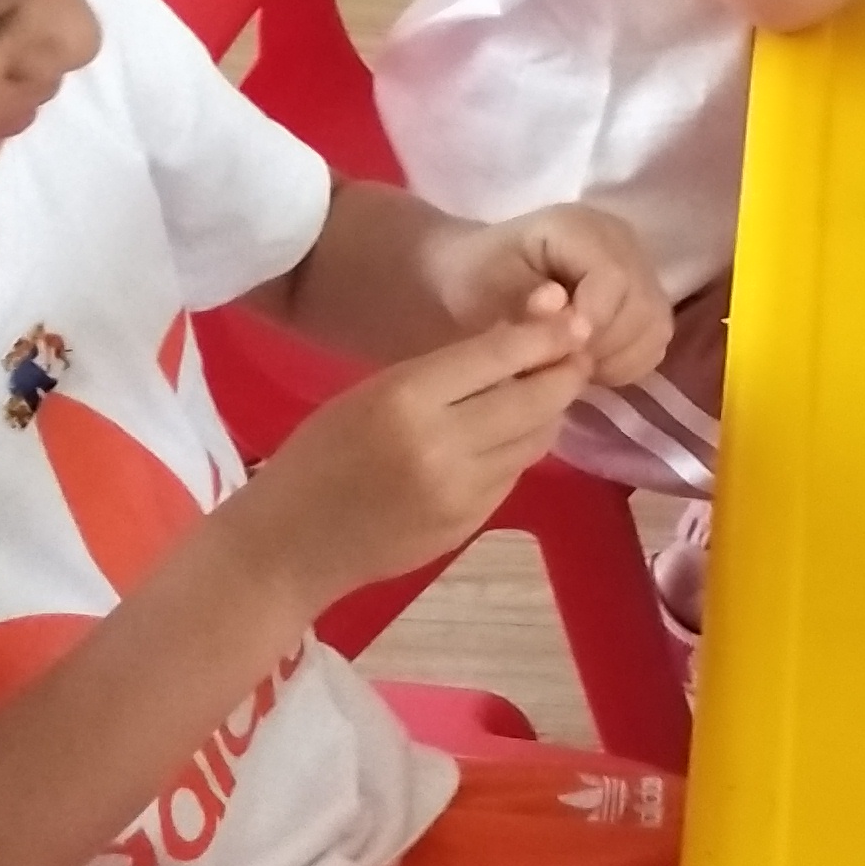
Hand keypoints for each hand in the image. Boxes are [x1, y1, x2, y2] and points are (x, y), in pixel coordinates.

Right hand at [236, 315, 593, 622]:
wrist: (289, 545)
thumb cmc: (318, 456)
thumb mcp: (370, 394)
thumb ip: (444, 373)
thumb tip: (519, 341)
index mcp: (406, 399)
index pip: (499, 356)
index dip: (546, 336)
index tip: (573, 319)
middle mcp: (443, 446)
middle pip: (537, 400)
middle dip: (566, 372)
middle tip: (575, 354)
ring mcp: (463, 492)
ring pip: (537, 439)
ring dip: (549, 412)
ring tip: (545, 390)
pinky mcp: (472, 524)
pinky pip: (516, 473)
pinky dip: (521, 448)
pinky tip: (508, 436)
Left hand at [427, 204, 673, 389]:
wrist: (477, 274)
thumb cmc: (476, 281)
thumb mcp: (485, 292)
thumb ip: (527, 308)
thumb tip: (576, 324)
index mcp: (581, 228)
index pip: (614, 278)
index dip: (595, 322)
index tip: (562, 352)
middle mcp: (622, 240)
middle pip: (642, 304)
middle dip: (605, 346)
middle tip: (564, 365)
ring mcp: (640, 267)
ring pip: (655, 325)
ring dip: (619, 358)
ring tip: (576, 366)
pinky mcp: (646, 295)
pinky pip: (656, 339)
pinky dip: (629, 361)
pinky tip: (593, 364)